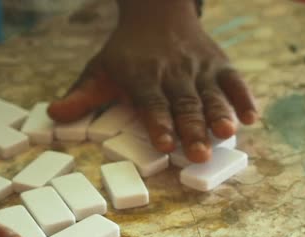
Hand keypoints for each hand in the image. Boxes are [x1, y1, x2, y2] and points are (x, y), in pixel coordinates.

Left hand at [48, 0, 257, 162]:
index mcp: (142, 76)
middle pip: (184, 103)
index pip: (151, 102)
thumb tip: (52, 115)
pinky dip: (244, 97)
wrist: (158, 13)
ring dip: (220, 114)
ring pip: (211, 93)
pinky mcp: (219, 64)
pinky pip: (234, 80)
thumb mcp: (99, 70)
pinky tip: (253, 117)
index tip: (164, 144)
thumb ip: (80, 96)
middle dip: (192, 128)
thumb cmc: (125, 52)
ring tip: (228, 134)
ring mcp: (198, 67)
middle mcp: (173, 72)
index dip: (158, 122)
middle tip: (199, 154)